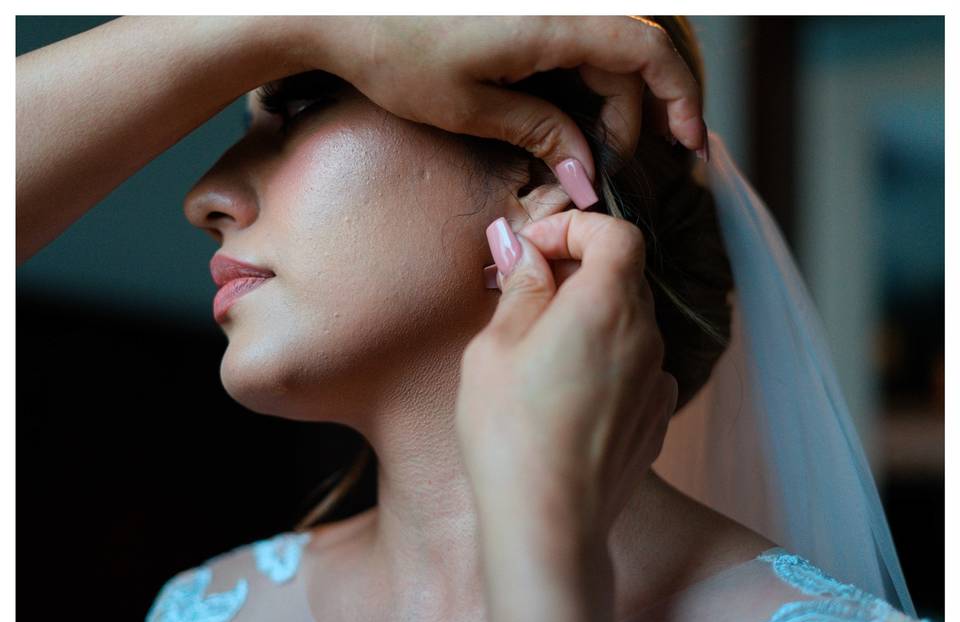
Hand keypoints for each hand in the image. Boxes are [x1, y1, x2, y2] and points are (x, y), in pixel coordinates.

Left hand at [292, 16, 706, 207]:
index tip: (687, 142)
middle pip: (627, 57)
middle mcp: (557, 2)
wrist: (336, 9)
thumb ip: (541, 134)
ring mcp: (541, 4)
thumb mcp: (470, 107)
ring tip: (584, 151)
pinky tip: (563, 117)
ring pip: (602, 51)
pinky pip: (573, 42)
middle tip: (600, 172)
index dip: (680, 95)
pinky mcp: (525, 9)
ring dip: (604, 102)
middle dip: (627, 117)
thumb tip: (587, 175)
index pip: (648, 50)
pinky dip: (579, 82)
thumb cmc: (393, 53)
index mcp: (552, 19)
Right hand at [454, 211, 678, 621]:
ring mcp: (658, 379)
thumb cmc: (510, 433)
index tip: (533, 250)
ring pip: (628, 322)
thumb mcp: (495, 347)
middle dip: (575, 270)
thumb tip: (525, 250)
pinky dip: (606, 358)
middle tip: (523, 295)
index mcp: (606, 305)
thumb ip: (521, 287)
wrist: (549, 522)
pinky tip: (566, 391)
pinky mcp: (657, 416)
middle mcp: (646, 335)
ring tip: (538, 349)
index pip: (617, 232)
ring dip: (589, 317)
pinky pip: (636, 365)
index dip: (575, 228)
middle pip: (623, 275)